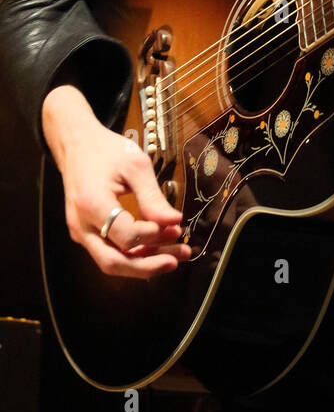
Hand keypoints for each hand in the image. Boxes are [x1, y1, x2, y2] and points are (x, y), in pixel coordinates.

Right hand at [42, 85, 191, 278]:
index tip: (176, 227)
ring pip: (111, 261)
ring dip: (144, 263)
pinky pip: (109, 252)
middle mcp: (81, 224)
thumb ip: (153, 196)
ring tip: (175, 255)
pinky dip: (133, 255)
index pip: (125, 235)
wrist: (77, 145)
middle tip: (177, 258)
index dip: (153, 236)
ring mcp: (81, 231)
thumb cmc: (106, 151)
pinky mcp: (86, 233)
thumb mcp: (135, 165)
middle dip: (148, 266)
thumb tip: (174, 221)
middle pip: (113, 262)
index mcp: (92, 203)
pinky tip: (157, 248)